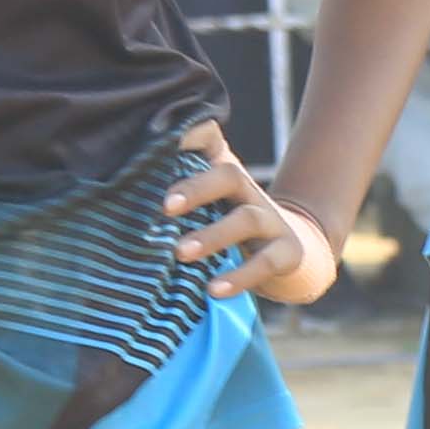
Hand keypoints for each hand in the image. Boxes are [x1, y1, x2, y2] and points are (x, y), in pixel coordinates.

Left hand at [159, 119, 337, 301]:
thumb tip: (137, 193)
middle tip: (166, 207)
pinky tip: (214, 290)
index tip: (168, 147)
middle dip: (197, 188)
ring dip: (213, 235)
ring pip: (246, 219)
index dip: (192, 138)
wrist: (292, 255)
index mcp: (226, 179)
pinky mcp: (288, 252)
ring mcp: (272, 221)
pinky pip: (266, 262)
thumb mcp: (209, 212)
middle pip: (230, 175)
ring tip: (181, 253)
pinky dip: (239, 276)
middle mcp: (250, 193)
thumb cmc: (233, 231)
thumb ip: (178, 199)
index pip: (211, 146)